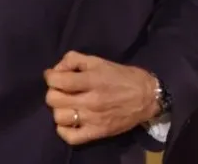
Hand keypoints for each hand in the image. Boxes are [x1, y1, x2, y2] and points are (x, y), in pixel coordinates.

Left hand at [44, 51, 158, 144]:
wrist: (147, 98)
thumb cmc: (123, 76)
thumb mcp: (100, 61)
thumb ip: (75, 60)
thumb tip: (57, 69)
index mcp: (92, 80)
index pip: (58, 81)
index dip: (50, 76)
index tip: (53, 75)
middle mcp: (91, 100)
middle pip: (54, 100)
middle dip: (53, 92)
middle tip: (61, 90)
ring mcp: (93, 119)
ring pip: (59, 117)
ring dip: (59, 109)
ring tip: (67, 104)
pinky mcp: (97, 133)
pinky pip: (70, 137)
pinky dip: (63, 130)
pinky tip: (69, 121)